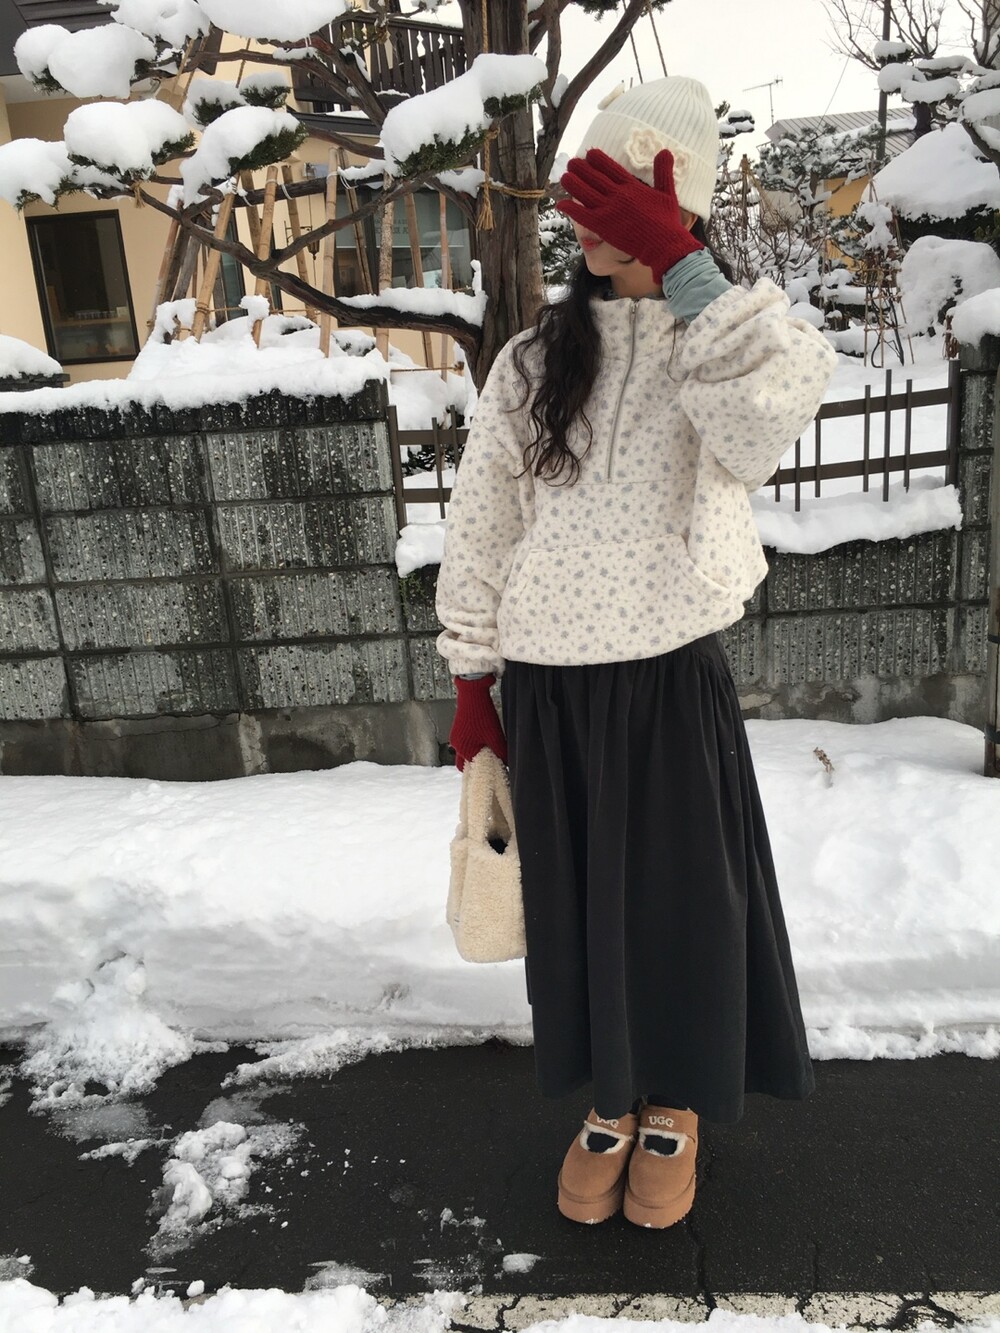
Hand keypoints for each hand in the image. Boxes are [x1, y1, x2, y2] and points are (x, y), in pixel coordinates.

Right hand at [449, 675, 507, 771]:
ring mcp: (456, 736)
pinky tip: (484, 738)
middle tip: (490, 762)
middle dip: (477, 764)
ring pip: (466, 751)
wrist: (472, 692)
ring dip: (476, 752)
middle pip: (466, 762)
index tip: (495, 768)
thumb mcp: (495, 735)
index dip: (484, 769)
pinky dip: (473, 744)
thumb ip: (501, 751)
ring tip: (489, 748)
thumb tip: (507, 763)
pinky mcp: (458, 728)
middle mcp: (457, 744)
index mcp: (464, 749)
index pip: (473, 768)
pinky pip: (465, 742)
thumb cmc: (482, 714)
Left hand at [557, 147, 702, 283]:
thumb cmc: (667, 220)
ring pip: (584, 193)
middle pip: (594, 177)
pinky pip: (582, 216)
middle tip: (572, 163)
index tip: (589, 154)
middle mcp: (617, 195)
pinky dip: (570, 209)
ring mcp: (608, 211)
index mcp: (631, 186)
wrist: (663, 244)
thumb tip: (664, 151)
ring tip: (564, 177)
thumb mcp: (667, 192)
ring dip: (572, 184)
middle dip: (581, 168)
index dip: (597, 159)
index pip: (610, 167)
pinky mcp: (603, 227)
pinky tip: (560, 204)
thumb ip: (663, 172)